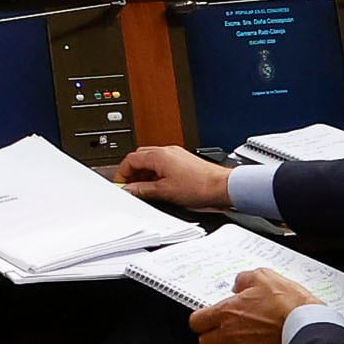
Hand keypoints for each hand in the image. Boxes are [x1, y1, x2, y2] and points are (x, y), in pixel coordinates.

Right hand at [110, 144, 231, 209]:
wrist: (222, 187)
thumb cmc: (200, 186)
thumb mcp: (164, 191)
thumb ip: (143, 190)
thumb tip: (129, 190)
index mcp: (158, 155)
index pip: (130, 159)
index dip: (122, 173)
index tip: (121, 185)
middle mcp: (166, 151)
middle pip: (139, 158)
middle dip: (132, 173)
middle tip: (131, 188)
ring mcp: (175, 155)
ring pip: (151, 161)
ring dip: (144, 175)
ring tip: (146, 190)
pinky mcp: (183, 162)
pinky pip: (163, 165)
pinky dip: (156, 175)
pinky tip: (160, 187)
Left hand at [189, 268, 319, 343]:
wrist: (308, 325)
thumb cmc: (287, 302)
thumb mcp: (264, 277)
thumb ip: (244, 280)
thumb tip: (238, 285)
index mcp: (227, 312)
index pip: (196, 322)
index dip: (202, 320)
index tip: (209, 319)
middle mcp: (230, 335)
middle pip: (206, 343)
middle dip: (214, 337)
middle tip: (226, 331)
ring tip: (246, 343)